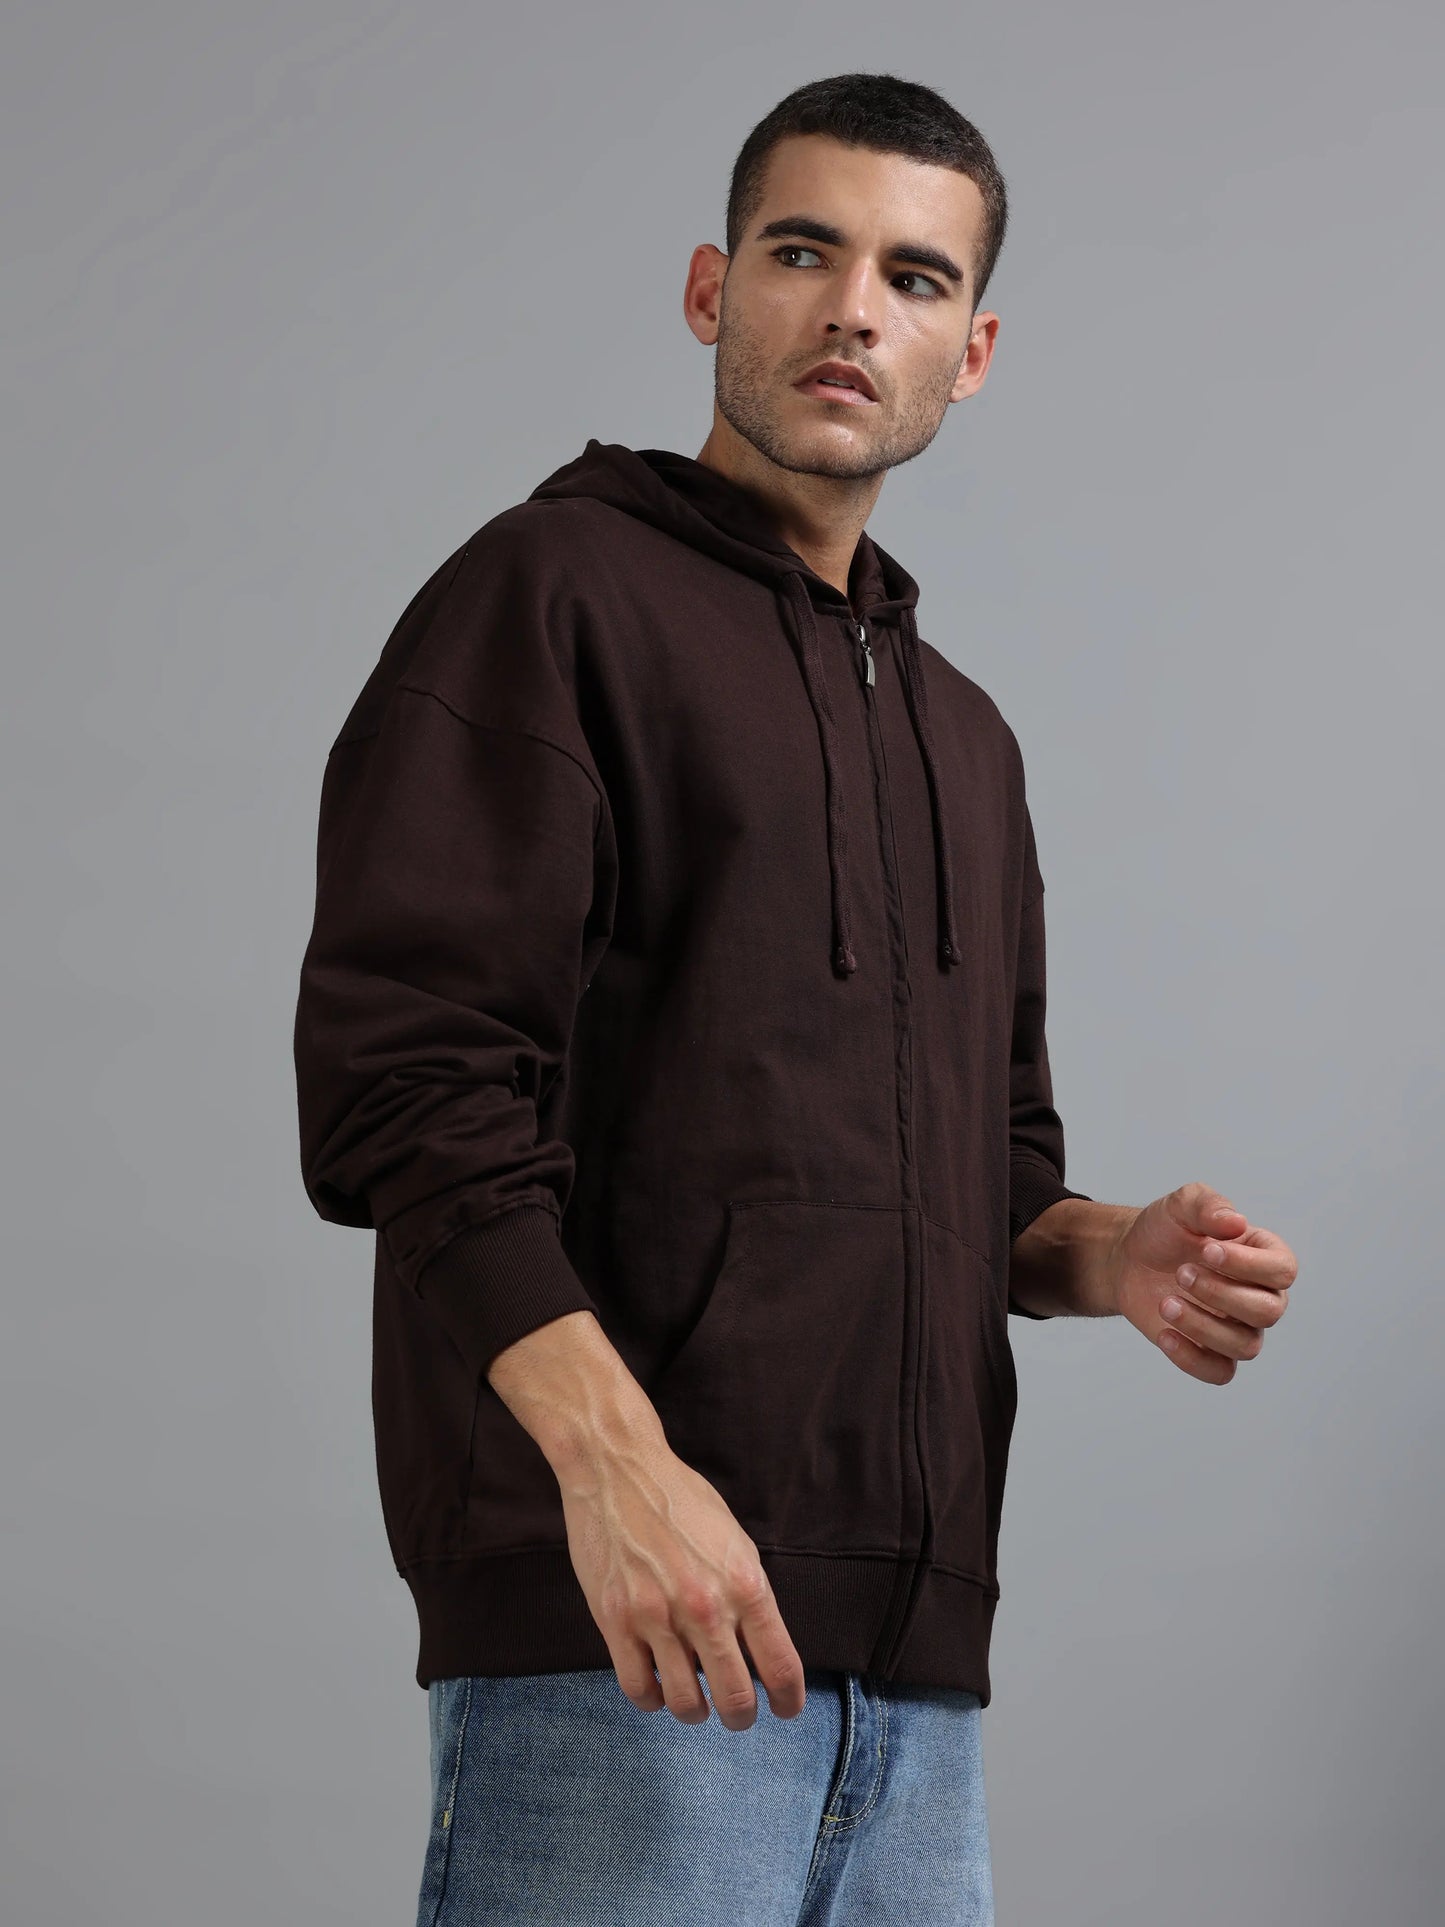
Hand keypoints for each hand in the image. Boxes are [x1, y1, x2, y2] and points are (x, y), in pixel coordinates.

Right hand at [555, 1421, 807, 1730]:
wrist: (617, 1469)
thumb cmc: (679, 1499)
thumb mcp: (734, 1540)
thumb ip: (748, 1594)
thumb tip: (759, 1646)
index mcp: (745, 1584)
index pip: (780, 1666)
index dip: (789, 1700)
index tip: (785, 1709)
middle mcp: (706, 1607)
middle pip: (736, 1698)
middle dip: (741, 1716)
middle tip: (737, 1713)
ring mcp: (658, 1617)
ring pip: (686, 1703)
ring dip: (696, 1712)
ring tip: (695, 1703)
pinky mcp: (616, 1621)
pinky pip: (638, 1688)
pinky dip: (652, 1699)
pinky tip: (657, 1687)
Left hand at [1108, 1181, 1296, 1382]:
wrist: (1129, 1259)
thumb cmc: (1165, 1231)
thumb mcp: (1182, 1205)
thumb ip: (1209, 1205)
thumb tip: (1236, 1222)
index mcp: (1263, 1257)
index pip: (1283, 1270)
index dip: (1248, 1265)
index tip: (1205, 1249)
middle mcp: (1260, 1295)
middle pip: (1268, 1312)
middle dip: (1221, 1293)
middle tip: (1180, 1272)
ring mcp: (1238, 1327)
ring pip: (1246, 1346)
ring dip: (1203, 1326)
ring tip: (1166, 1303)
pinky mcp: (1212, 1352)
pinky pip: (1220, 1372)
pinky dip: (1192, 1358)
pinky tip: (1165, 1334)